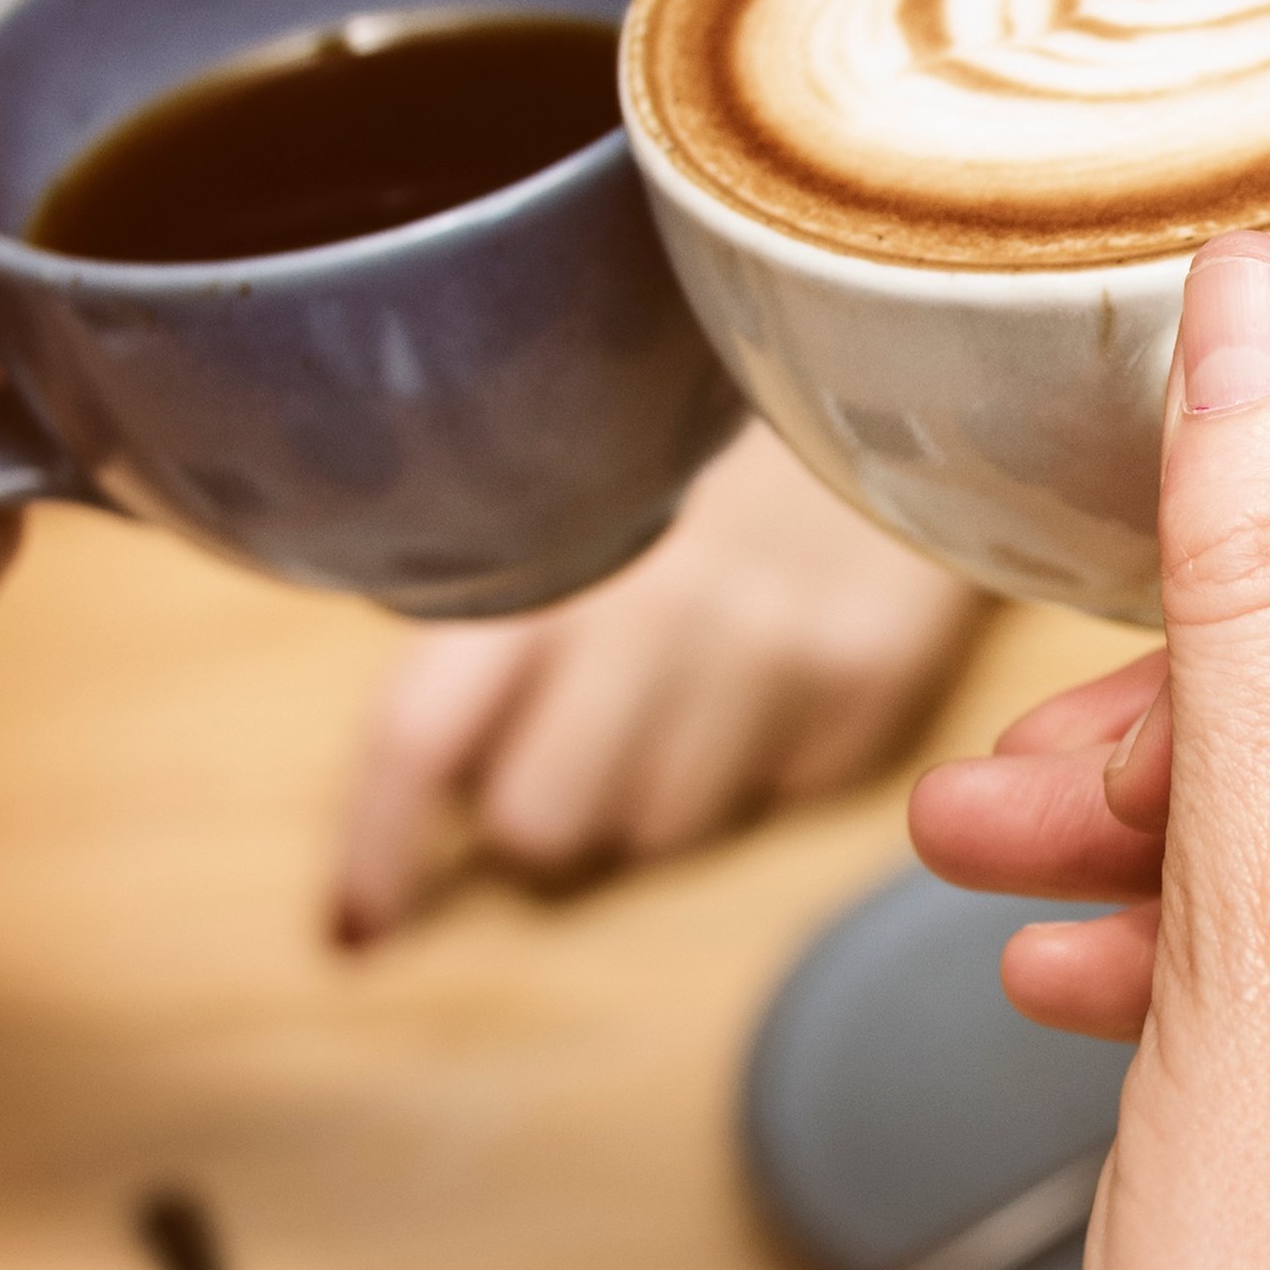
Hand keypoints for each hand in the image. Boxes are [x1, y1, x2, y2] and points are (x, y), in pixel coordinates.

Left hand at [326, 426, 984, 944]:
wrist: (913, 343)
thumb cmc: (718, 426)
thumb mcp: (590, 477)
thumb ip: (504, 604)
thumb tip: (427, 777)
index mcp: (548, 545)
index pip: (425, 734)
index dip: (378, 846)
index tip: (356, 926)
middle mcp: (650, 609)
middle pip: (540, 822)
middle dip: (536, 812)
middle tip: (571, 746)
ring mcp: (770, 654)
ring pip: (658, 832)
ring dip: (650, 791)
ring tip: (689, 683)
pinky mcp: (868, 684)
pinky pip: (777, 798)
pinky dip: (763, 758)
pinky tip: (780, 663)